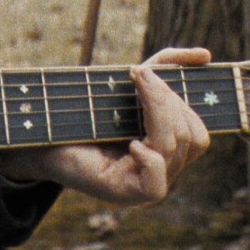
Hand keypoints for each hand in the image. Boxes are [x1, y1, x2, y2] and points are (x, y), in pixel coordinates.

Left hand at [0, 47, 211, 204]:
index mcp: (168, 149)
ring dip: (157, 111)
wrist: (43, 133)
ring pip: (174, 151)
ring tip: (133, 87)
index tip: (144, 72)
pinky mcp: (124, 194)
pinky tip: (131, 143)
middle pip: (190, 138)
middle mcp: (163, 170)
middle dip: (166, 100)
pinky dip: (150, 159)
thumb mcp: (130, 82)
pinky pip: (156, 184)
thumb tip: (206, 55)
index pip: (198, 131)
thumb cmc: (88, 110)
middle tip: (137, 75)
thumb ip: (167, 65)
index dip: (181, 99)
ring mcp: (145, 184)